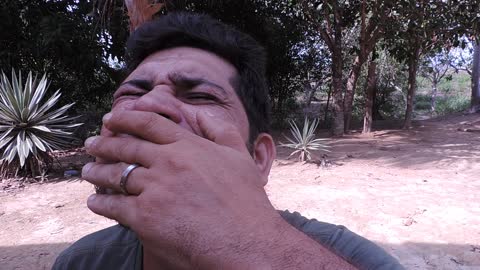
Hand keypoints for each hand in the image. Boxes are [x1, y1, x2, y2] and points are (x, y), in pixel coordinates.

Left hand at [81, 110, 283, 268]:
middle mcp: (168, 163)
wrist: (244, 241)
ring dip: (96, 172)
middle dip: (103, 144)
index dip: (125, 118)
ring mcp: (154, 190)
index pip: (149, 124)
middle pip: (125, 148)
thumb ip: (220, 130)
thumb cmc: (245, 201)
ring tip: (87, 171)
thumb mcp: (239, 156)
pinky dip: (100, 203)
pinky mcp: (145, 217)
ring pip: (115, 175)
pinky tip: (95, 201)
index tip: (110, 118)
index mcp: (188, 146)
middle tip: (91, 144)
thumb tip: (200, 112)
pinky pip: (114, 206)